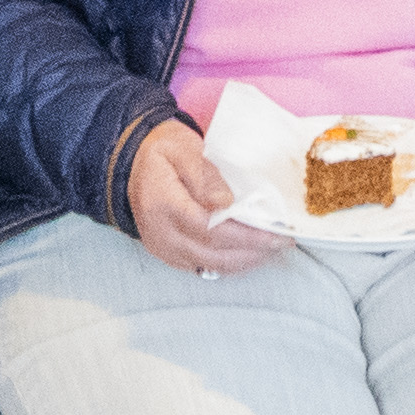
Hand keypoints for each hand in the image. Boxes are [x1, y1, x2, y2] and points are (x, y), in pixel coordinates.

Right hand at [120, 117, 274, 276]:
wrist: (131, 163)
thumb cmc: (161, 150)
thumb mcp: (183, 148)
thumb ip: (206, 175)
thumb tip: (227, 203)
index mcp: (162, 204)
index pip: (210, 229)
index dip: (245, 236)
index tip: (274, 232)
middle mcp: (160, 233)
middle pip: (213, 253)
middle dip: (252, 251)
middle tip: (283, 241)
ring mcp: (163, 247)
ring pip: (210, 265)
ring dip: (244, 261)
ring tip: (272, 248)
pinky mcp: (169, 254)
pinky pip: (202, 267)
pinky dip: (229, 264)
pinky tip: (249, 254)